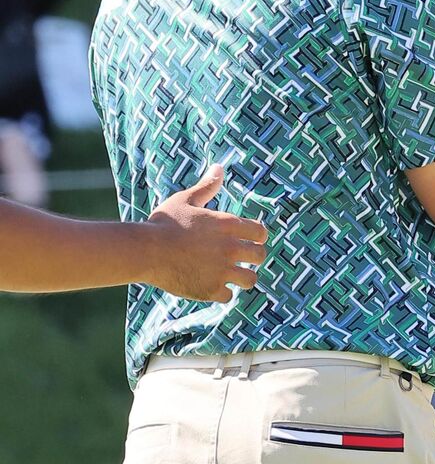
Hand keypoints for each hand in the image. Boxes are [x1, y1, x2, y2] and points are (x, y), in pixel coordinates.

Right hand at [145, 165, 267, 301]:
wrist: (145, 251)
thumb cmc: (163, 223)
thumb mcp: (186, 200)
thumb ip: (207, 186)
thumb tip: (219, 167)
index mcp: (229, 225)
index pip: (261, 233)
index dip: (256, 237)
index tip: (248, 240)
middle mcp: (231, 248)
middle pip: (261, 256)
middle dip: (253, 257)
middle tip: (240, 259)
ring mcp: (222, 270)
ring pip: (250, 279)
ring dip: (242, 278)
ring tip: (230, 276)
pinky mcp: (211, 290)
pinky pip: (229, 297)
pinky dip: (221, 293)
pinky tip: (211, 286)